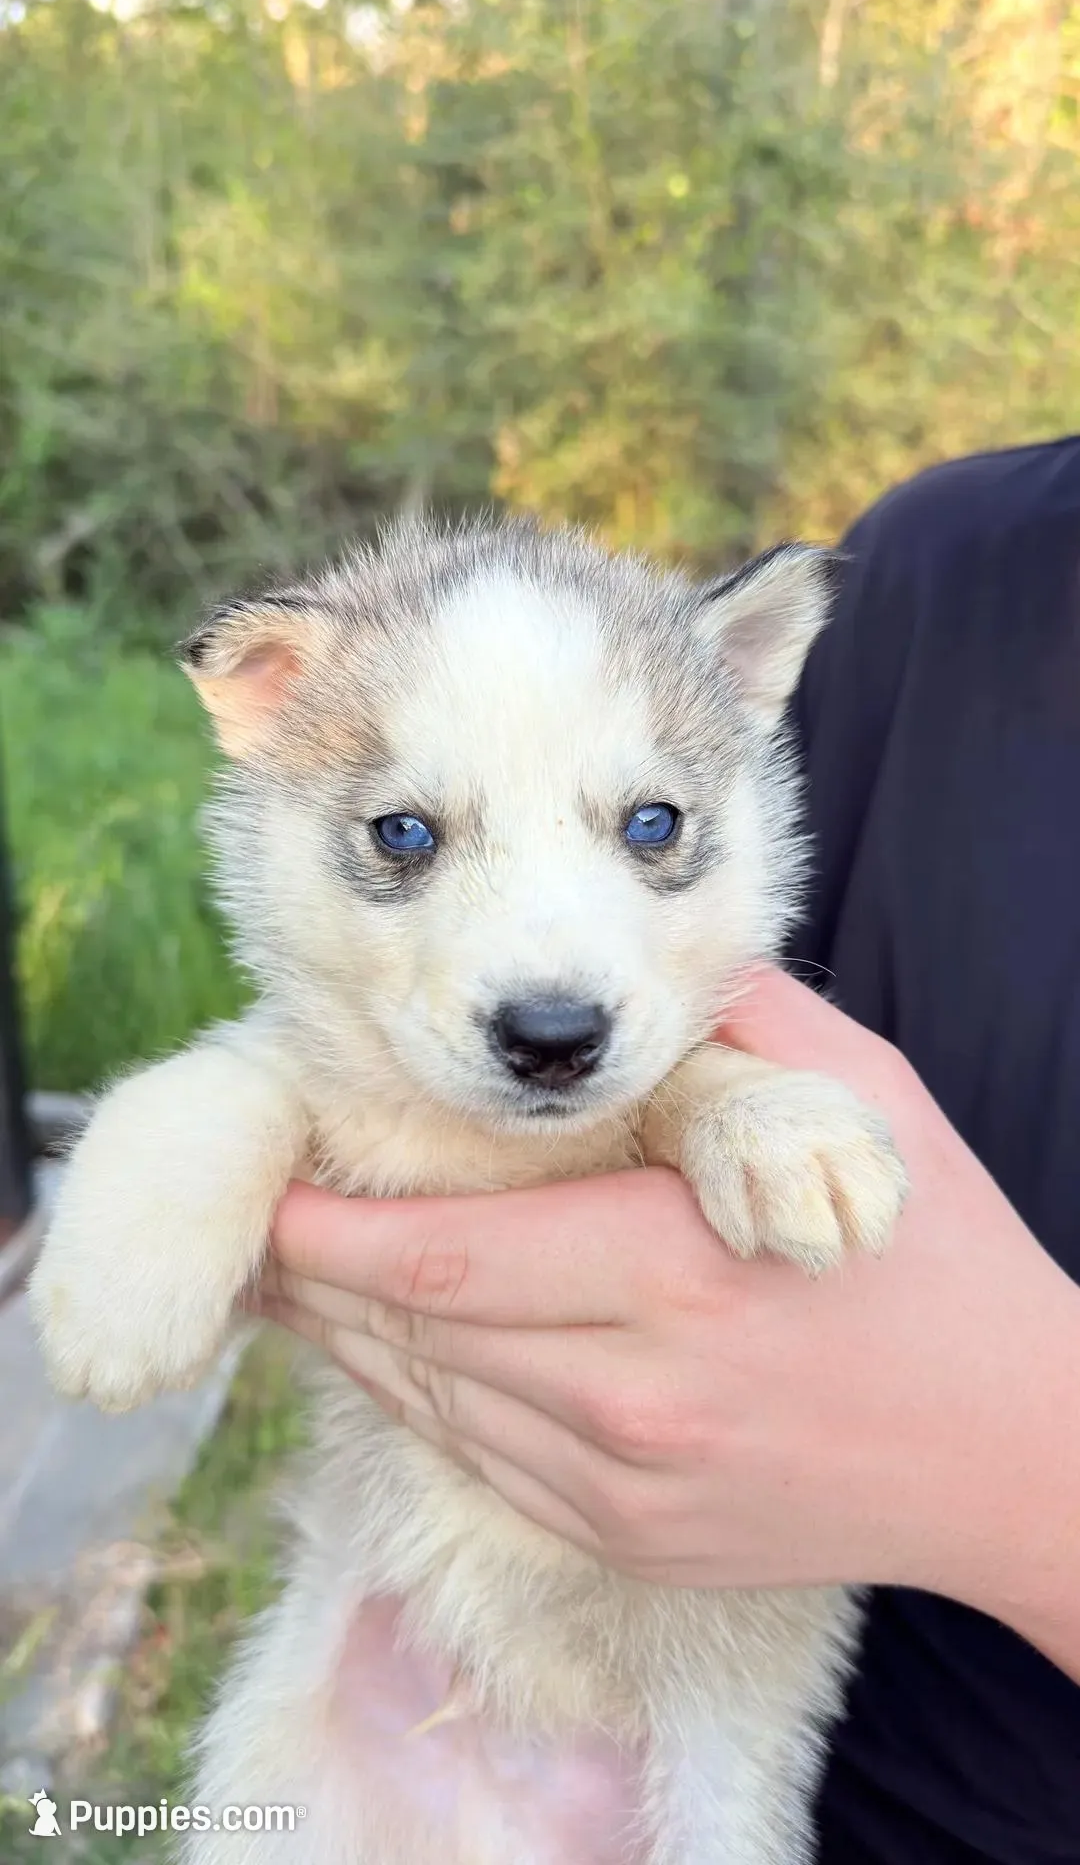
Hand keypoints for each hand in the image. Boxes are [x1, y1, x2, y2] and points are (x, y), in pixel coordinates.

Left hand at [253, 968, 1079, 1674]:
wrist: (1019, 1453)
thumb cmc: (940, 1259)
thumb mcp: (863, 1102)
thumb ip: (738, 1026)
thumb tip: (632, 982)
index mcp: (676, 1270)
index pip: (445, 1259)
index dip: (333, 1232)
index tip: (276, 1189)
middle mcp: (634, 1396)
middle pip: (416, 1336)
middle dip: (317, 1282)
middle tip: (260, 1228)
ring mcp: (628, 1488)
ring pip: (435, 1408)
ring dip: (353, 1344)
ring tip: (299, 1286)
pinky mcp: (634, 1540)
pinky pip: (487, 1467)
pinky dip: (425, 1406)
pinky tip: (398, 1357)